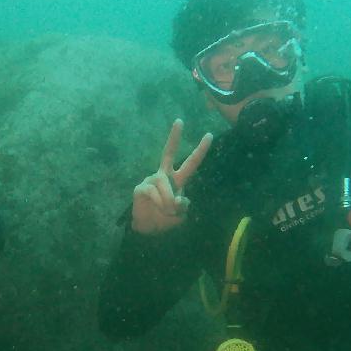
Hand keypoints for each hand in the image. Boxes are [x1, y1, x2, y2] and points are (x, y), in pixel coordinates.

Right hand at [131, 119, 212, 234]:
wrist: (148, 229)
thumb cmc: (165, 218)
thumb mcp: (181, 214)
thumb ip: (184, 205)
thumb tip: (179, 198)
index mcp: (177, 179)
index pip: (191, 163)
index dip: (200, 150)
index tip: (209, 135)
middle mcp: (164, 175)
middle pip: (168, 153)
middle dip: (174, 137)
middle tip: (180, 121)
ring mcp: (151, 180)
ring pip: (165, 185)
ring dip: (169, 202)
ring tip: (167, 211)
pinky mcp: (141, 188)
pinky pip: (154, 193)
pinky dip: (160, 204)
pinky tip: (156, 208)